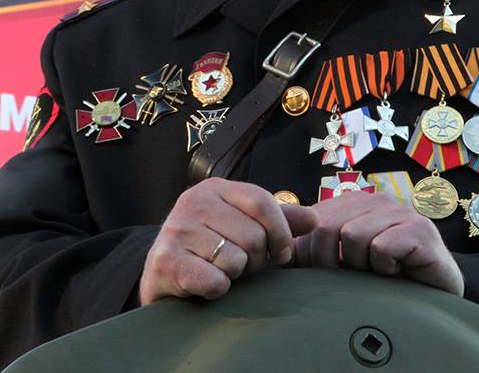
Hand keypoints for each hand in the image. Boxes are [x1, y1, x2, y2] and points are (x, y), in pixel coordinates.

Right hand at [139, 177, 316, 304]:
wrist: (164, 276)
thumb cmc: (211, 249)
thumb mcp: (244, 226)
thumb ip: (279, 220)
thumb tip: (314, 219)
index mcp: (215, 188)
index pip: (262, 202)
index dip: (281, 232)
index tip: (283, 253)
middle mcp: (193, 201)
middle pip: (253, 234)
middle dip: (256, 260)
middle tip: (241, 265)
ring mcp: (177, 228)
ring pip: (236, 260)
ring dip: (235, 275)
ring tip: (221, 271)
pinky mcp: (165, 259)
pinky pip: (215, 281)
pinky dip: (218, 290)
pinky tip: (205, 284)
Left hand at [293, 192, 463, 295]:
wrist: (435, 297)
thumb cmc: (385, 281)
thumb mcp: (345, 263)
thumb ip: (315, 251)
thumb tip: (278, 251)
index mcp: (355, 204)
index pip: (313, 220)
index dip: (310, 254)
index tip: (327, 274)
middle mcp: (377, 200)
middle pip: (327, 226)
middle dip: (330, 262)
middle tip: (352, 277)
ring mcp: (401, 211)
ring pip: (353, 236)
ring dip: (360, 266)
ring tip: (378, 273)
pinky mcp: (420, 230)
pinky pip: (381, 247)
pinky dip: (384, 268)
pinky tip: (396, 272)